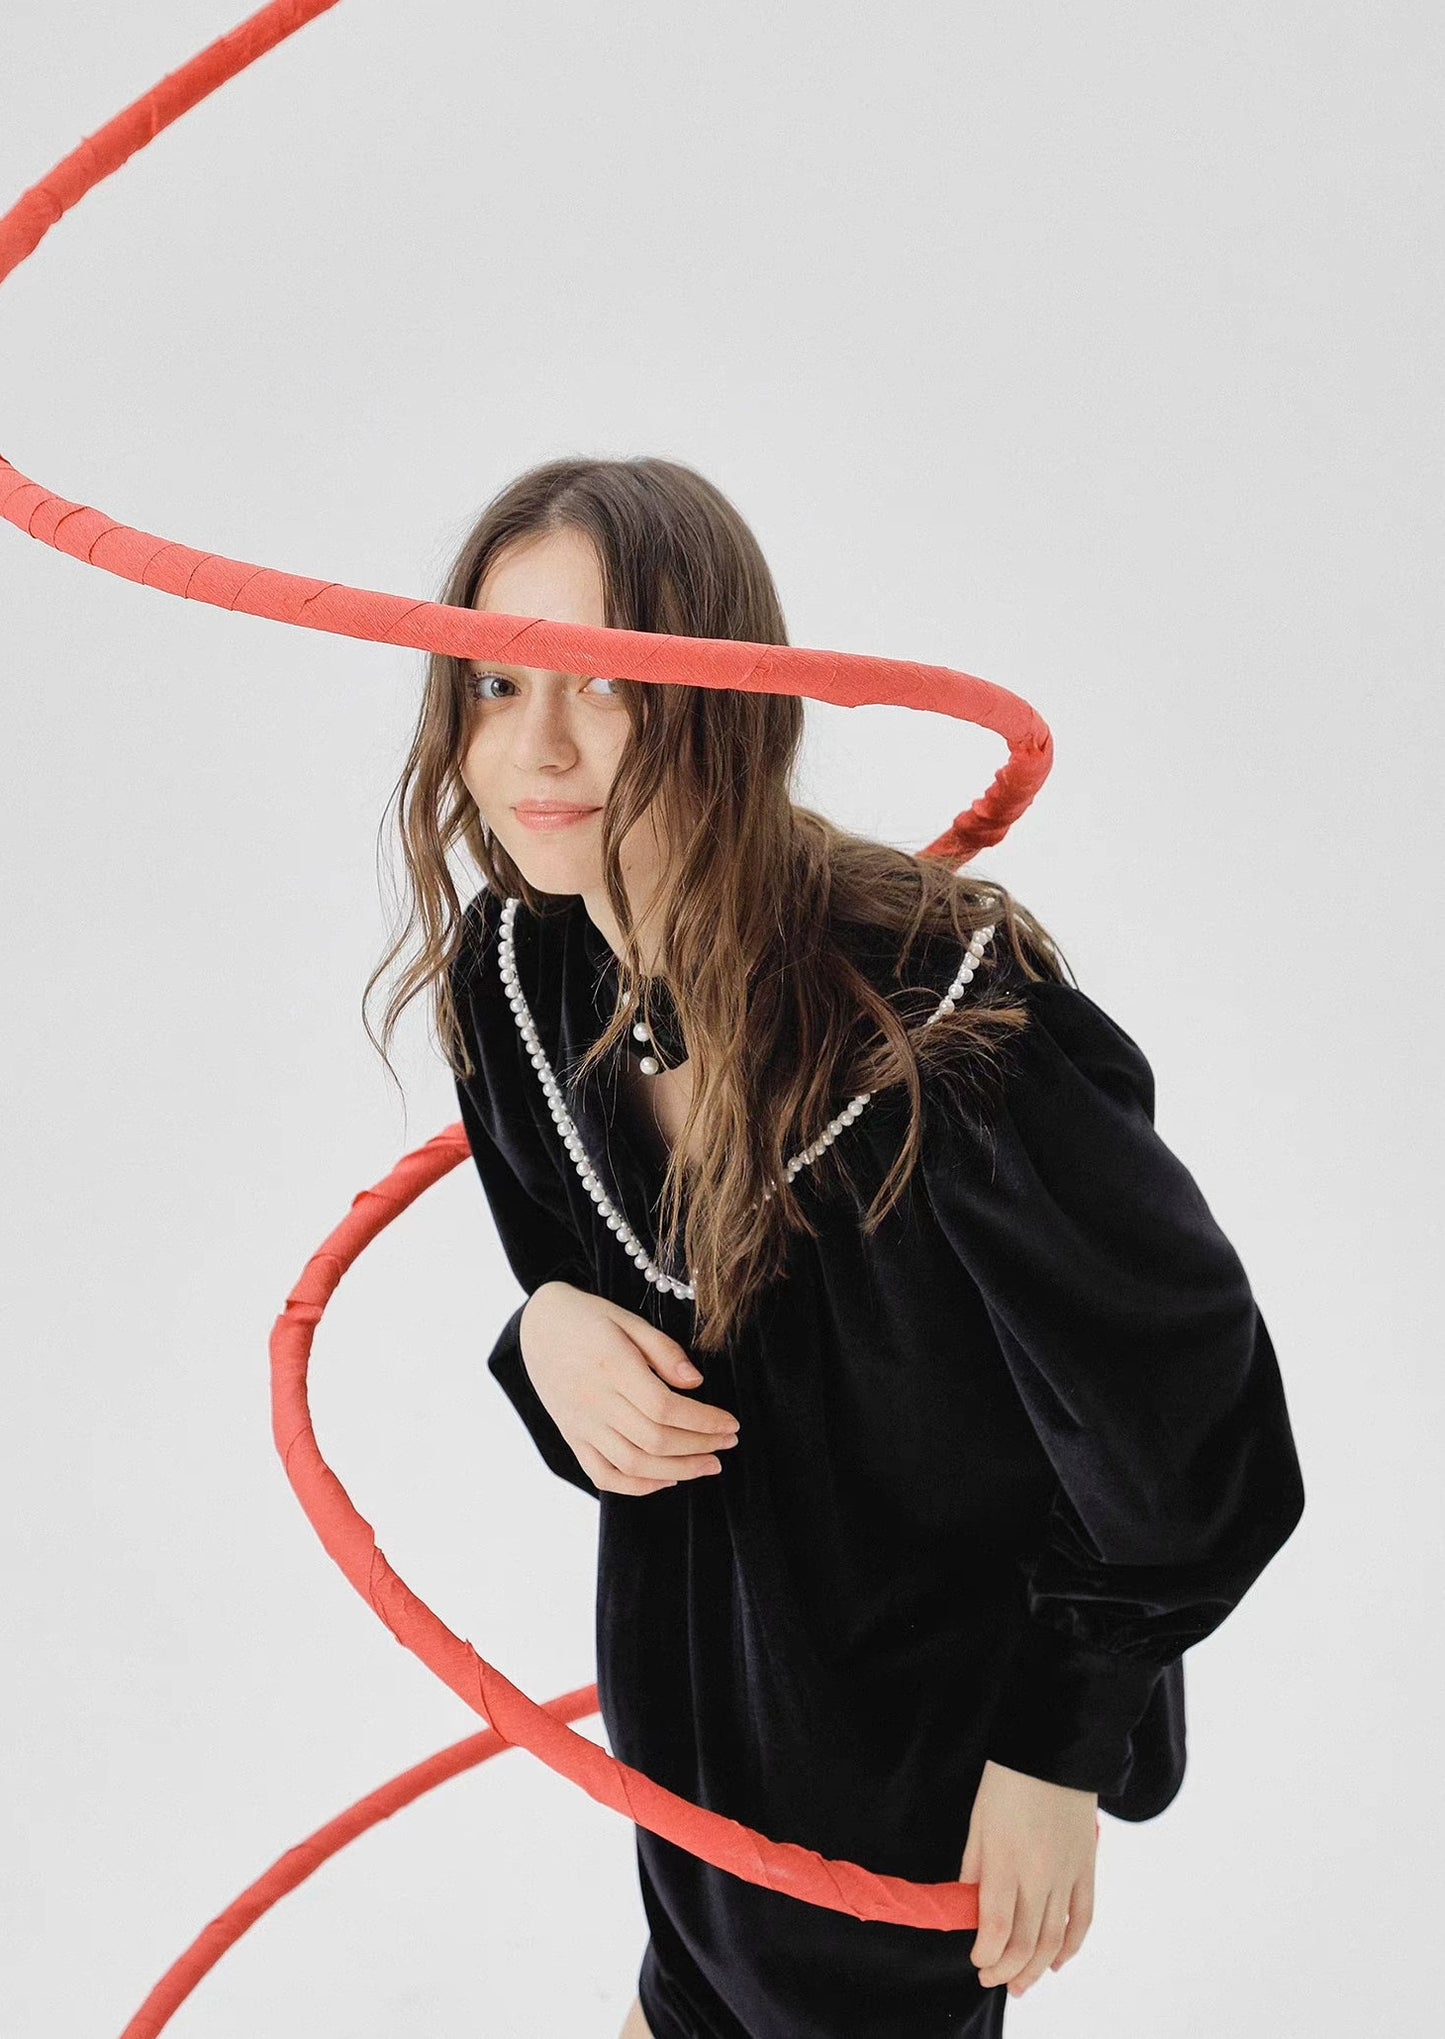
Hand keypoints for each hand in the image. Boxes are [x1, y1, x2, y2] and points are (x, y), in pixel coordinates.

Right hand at [518, 1281, 739, 1494]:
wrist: (538, 1325)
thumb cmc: (589, 1318)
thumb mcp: (629, 1320)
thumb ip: (664, 1351)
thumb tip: (697, 1383)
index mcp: (613, 1366)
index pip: (666, 1408)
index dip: (704, 1421)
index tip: (731, 1424)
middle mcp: (595, 1401)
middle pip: (654, 1439)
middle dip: (699, 1446)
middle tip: (728, 1445)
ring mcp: (581, 1424)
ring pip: (633, 1464)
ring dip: (677, 1471)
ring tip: (707, 1465)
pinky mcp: (572, 1437)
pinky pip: (602, 1475)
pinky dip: (636, 1487)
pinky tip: (666, 1480)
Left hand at [959, 1760, 1097, 1997]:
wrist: (1056, 1750)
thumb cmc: (1008, 1780)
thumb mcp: (978, 1820)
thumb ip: (975, 1867)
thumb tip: (969, 1907)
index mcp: (1005, 1859)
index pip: (994, 1926)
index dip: (985, 1954)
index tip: (975, 1961)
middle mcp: (1038, 1874)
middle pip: (1025, 1941)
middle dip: (1005, 1969)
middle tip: (991, 1979)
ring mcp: (1067, 1874)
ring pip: (1054, 1939)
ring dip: (1036, 1970)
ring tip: (1020, 1985)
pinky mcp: (1087, 1868)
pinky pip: (1084, 1919)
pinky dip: (1072, 1947)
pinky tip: (1057, 1962)